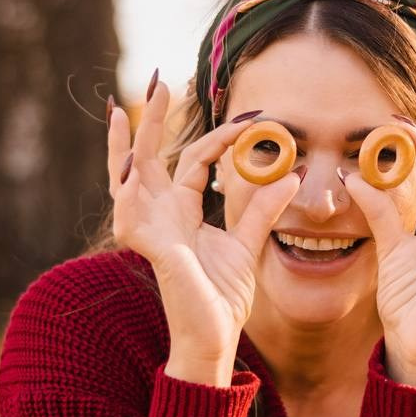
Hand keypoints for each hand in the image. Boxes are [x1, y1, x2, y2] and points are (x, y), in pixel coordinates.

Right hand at [107, 76, 301, 368]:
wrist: (214, 336)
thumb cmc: (224, 297)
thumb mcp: (248, 244)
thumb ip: (263, 210)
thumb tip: (291, 176)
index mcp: (183, 211)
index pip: (196, 161)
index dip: (222, 137)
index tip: (252, 118)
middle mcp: (161, 214)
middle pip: (149, 158)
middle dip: (149, 120)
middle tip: (155, 81)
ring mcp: (150, 229)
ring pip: (127, 178)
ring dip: (124, 145)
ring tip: (124, 111)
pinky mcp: (149, 247)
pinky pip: (129, 212)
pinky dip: (126, 187)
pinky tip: (129, 164)